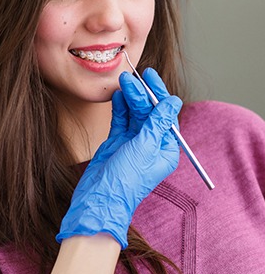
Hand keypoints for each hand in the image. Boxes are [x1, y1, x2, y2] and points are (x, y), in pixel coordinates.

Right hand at [57, 69, 180, 248]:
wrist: (99, 198)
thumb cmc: (126, 179)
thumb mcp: (145, 148)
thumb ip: (157, 123)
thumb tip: (174, 102)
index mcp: (165, 148)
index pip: (165, 115)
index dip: (159, 94)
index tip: (151, 77)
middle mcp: (151, 144)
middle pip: (149, 112)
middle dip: (141, 93)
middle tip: (132, 76)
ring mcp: (133, 143)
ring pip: (134, 113)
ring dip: (129, 97)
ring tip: (122, 81)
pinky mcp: (116, 142)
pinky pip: (120, 120)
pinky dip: (119, 108)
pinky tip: (117, 96)